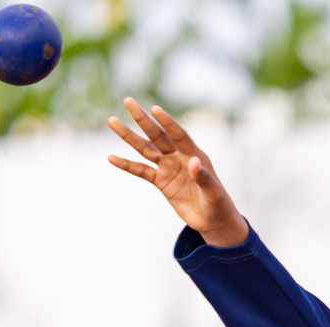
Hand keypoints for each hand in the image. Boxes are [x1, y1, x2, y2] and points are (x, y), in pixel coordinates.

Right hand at [107, 97, 249, 247]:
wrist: (212, 221)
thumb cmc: (218, 205)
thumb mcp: (214, 193)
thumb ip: (204, 177)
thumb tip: (192, 161)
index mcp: (194, 155)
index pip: (179, 135)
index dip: (168, 123)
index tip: (155, 109)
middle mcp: (179, 157)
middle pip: (158, 135)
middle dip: (143, 119)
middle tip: (128, 101)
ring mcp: (168, 168)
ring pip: (145, 149)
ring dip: (129, 136)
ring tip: (112, 121)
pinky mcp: (161, 182)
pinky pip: (140, 171)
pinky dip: (126, 165)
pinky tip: (111, 158)